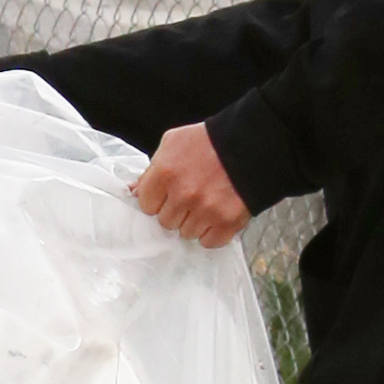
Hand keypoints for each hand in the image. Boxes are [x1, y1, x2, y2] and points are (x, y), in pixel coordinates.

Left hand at [134, 120, 249, 246]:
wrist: (251, 144)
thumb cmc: (209, 142)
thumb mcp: (173, 144)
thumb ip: (151, 169)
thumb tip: (132, 191)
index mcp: (165, 172)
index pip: (146, 205)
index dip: (157, 199)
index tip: (167, 194)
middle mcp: (183, 194)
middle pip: (165, 222)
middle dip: (175, 211)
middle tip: (190, 196)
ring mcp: (205, 210)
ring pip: (186, 233)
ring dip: (194, 222)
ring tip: (206, 202)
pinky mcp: (226, 222)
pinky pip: (208, 242)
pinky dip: (212, 232)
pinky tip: (216, 215)